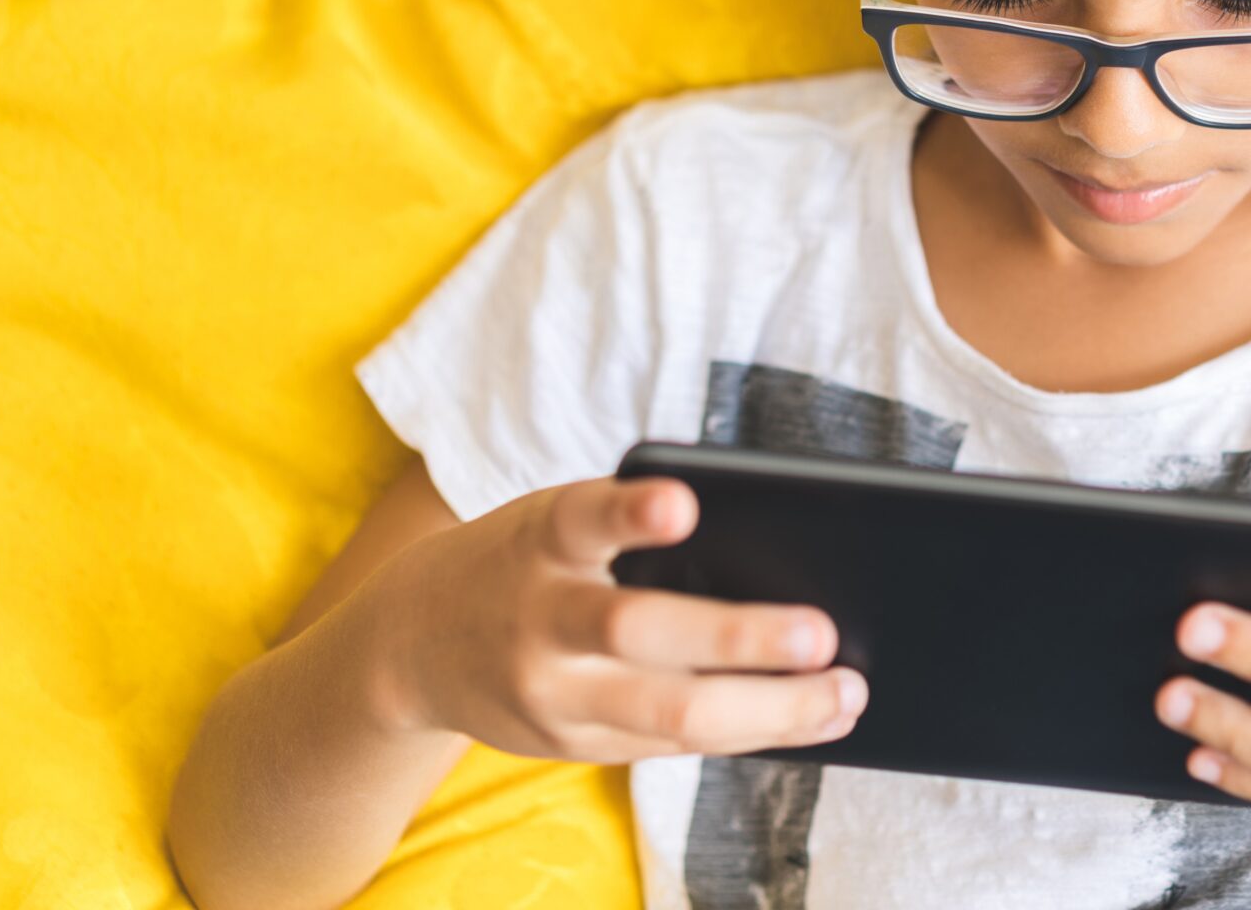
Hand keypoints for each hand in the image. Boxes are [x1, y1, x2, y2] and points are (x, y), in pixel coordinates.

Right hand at [363, 473, 866, 762]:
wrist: (407, 646)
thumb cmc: (520, 562)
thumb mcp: (552, 523)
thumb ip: (624, 529)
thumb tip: (770, 555)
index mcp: (540, 539)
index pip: (582, 518)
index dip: (630, 511)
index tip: (682, 504)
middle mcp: (539, 619)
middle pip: (635, 629)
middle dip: (734, 637)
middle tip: (820, 633)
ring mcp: (553, 695)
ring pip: (666, 714)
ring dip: (768, 708)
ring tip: (844, 694)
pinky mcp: (572, 745)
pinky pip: (672, 747)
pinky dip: (751, 732)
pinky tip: (813, 718)